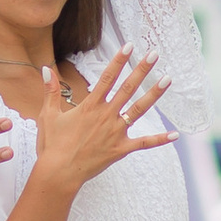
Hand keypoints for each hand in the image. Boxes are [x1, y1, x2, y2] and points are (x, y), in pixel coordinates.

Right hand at [31, 48, 175, 198]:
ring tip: (167, 79)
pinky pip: (143, 143)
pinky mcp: (121, 149)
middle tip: (154, 54)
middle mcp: (106, 115)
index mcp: (90, 106)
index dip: (119, 61)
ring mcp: (116, 132)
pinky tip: (175, 135)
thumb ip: (50, 91)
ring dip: (154, 94)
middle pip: (128, 88)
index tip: (129, 46)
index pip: (107, 77)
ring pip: (139, 110)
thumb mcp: (48, 115)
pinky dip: (159, 140)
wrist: (59, 173)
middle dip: (142, 69)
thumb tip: (45, 69)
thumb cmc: (52, 145)